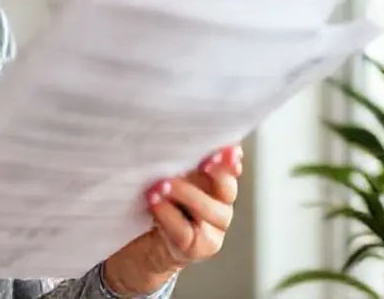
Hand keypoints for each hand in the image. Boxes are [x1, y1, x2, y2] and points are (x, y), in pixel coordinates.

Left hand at [102, 144, 242, 295]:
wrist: (151, 240)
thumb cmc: (164, 200)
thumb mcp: (173, 176)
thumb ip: (181, 160)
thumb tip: (171, 136)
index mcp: (219, 183)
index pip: (232, 167)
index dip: (231, 159)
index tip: (228, 149)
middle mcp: (222, 204)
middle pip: (227, 187)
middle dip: (217, 172)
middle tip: (203, 162)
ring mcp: (214, 229)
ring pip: (208, 209)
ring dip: (184, 193)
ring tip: (161, 185)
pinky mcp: (199, 247)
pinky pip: (185, 230)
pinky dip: (167, 214)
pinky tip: (154, 204)